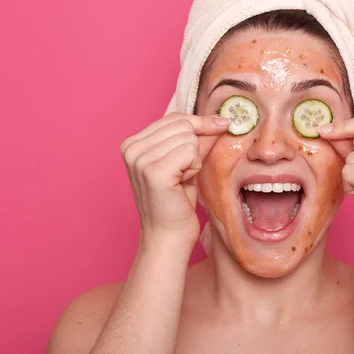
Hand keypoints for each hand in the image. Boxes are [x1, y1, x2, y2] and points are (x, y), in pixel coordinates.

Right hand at [120, 113, 229, 246]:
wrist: (169, 235)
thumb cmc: (177, 202)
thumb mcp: (186, 163)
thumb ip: (197, 140)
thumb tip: (219, 119)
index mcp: (133, 143)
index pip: (173, 118)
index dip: (200, 122)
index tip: (222, 123)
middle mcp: (131, 148)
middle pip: (182, 125)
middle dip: (195, 146)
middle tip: (186, 172)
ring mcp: (140, 159)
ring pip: (188, 138)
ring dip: (194, 160)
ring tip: (182, 179)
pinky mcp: (154, 171)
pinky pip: (190, 152)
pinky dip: (194, 167)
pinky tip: (183, 183)